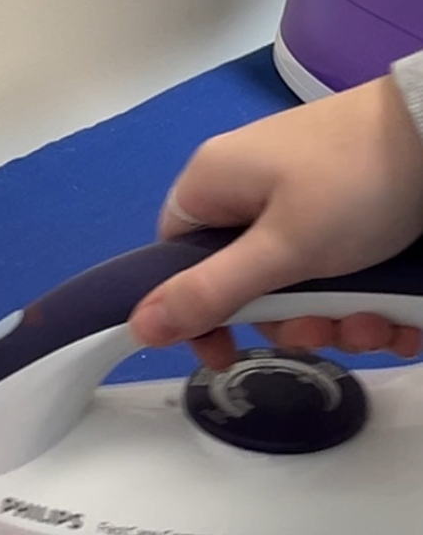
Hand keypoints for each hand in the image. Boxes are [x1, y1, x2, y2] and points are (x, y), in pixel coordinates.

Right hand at [130, 77, 422, 370]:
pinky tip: (398, 314)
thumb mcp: (281, 250)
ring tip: (379, 320)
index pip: (178, 259)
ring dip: (341, 320)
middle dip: (295, 322)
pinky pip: (341, 274)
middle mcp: (253, 191)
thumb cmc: (355, 184)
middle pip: (248, 286)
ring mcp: (304, 200)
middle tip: (325, 328)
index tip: (229, 351)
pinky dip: (369, 301)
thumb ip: (209, 293)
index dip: (198, 311)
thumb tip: (138, 326)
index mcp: (215, 185)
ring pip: (303, 288)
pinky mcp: (349, 210)